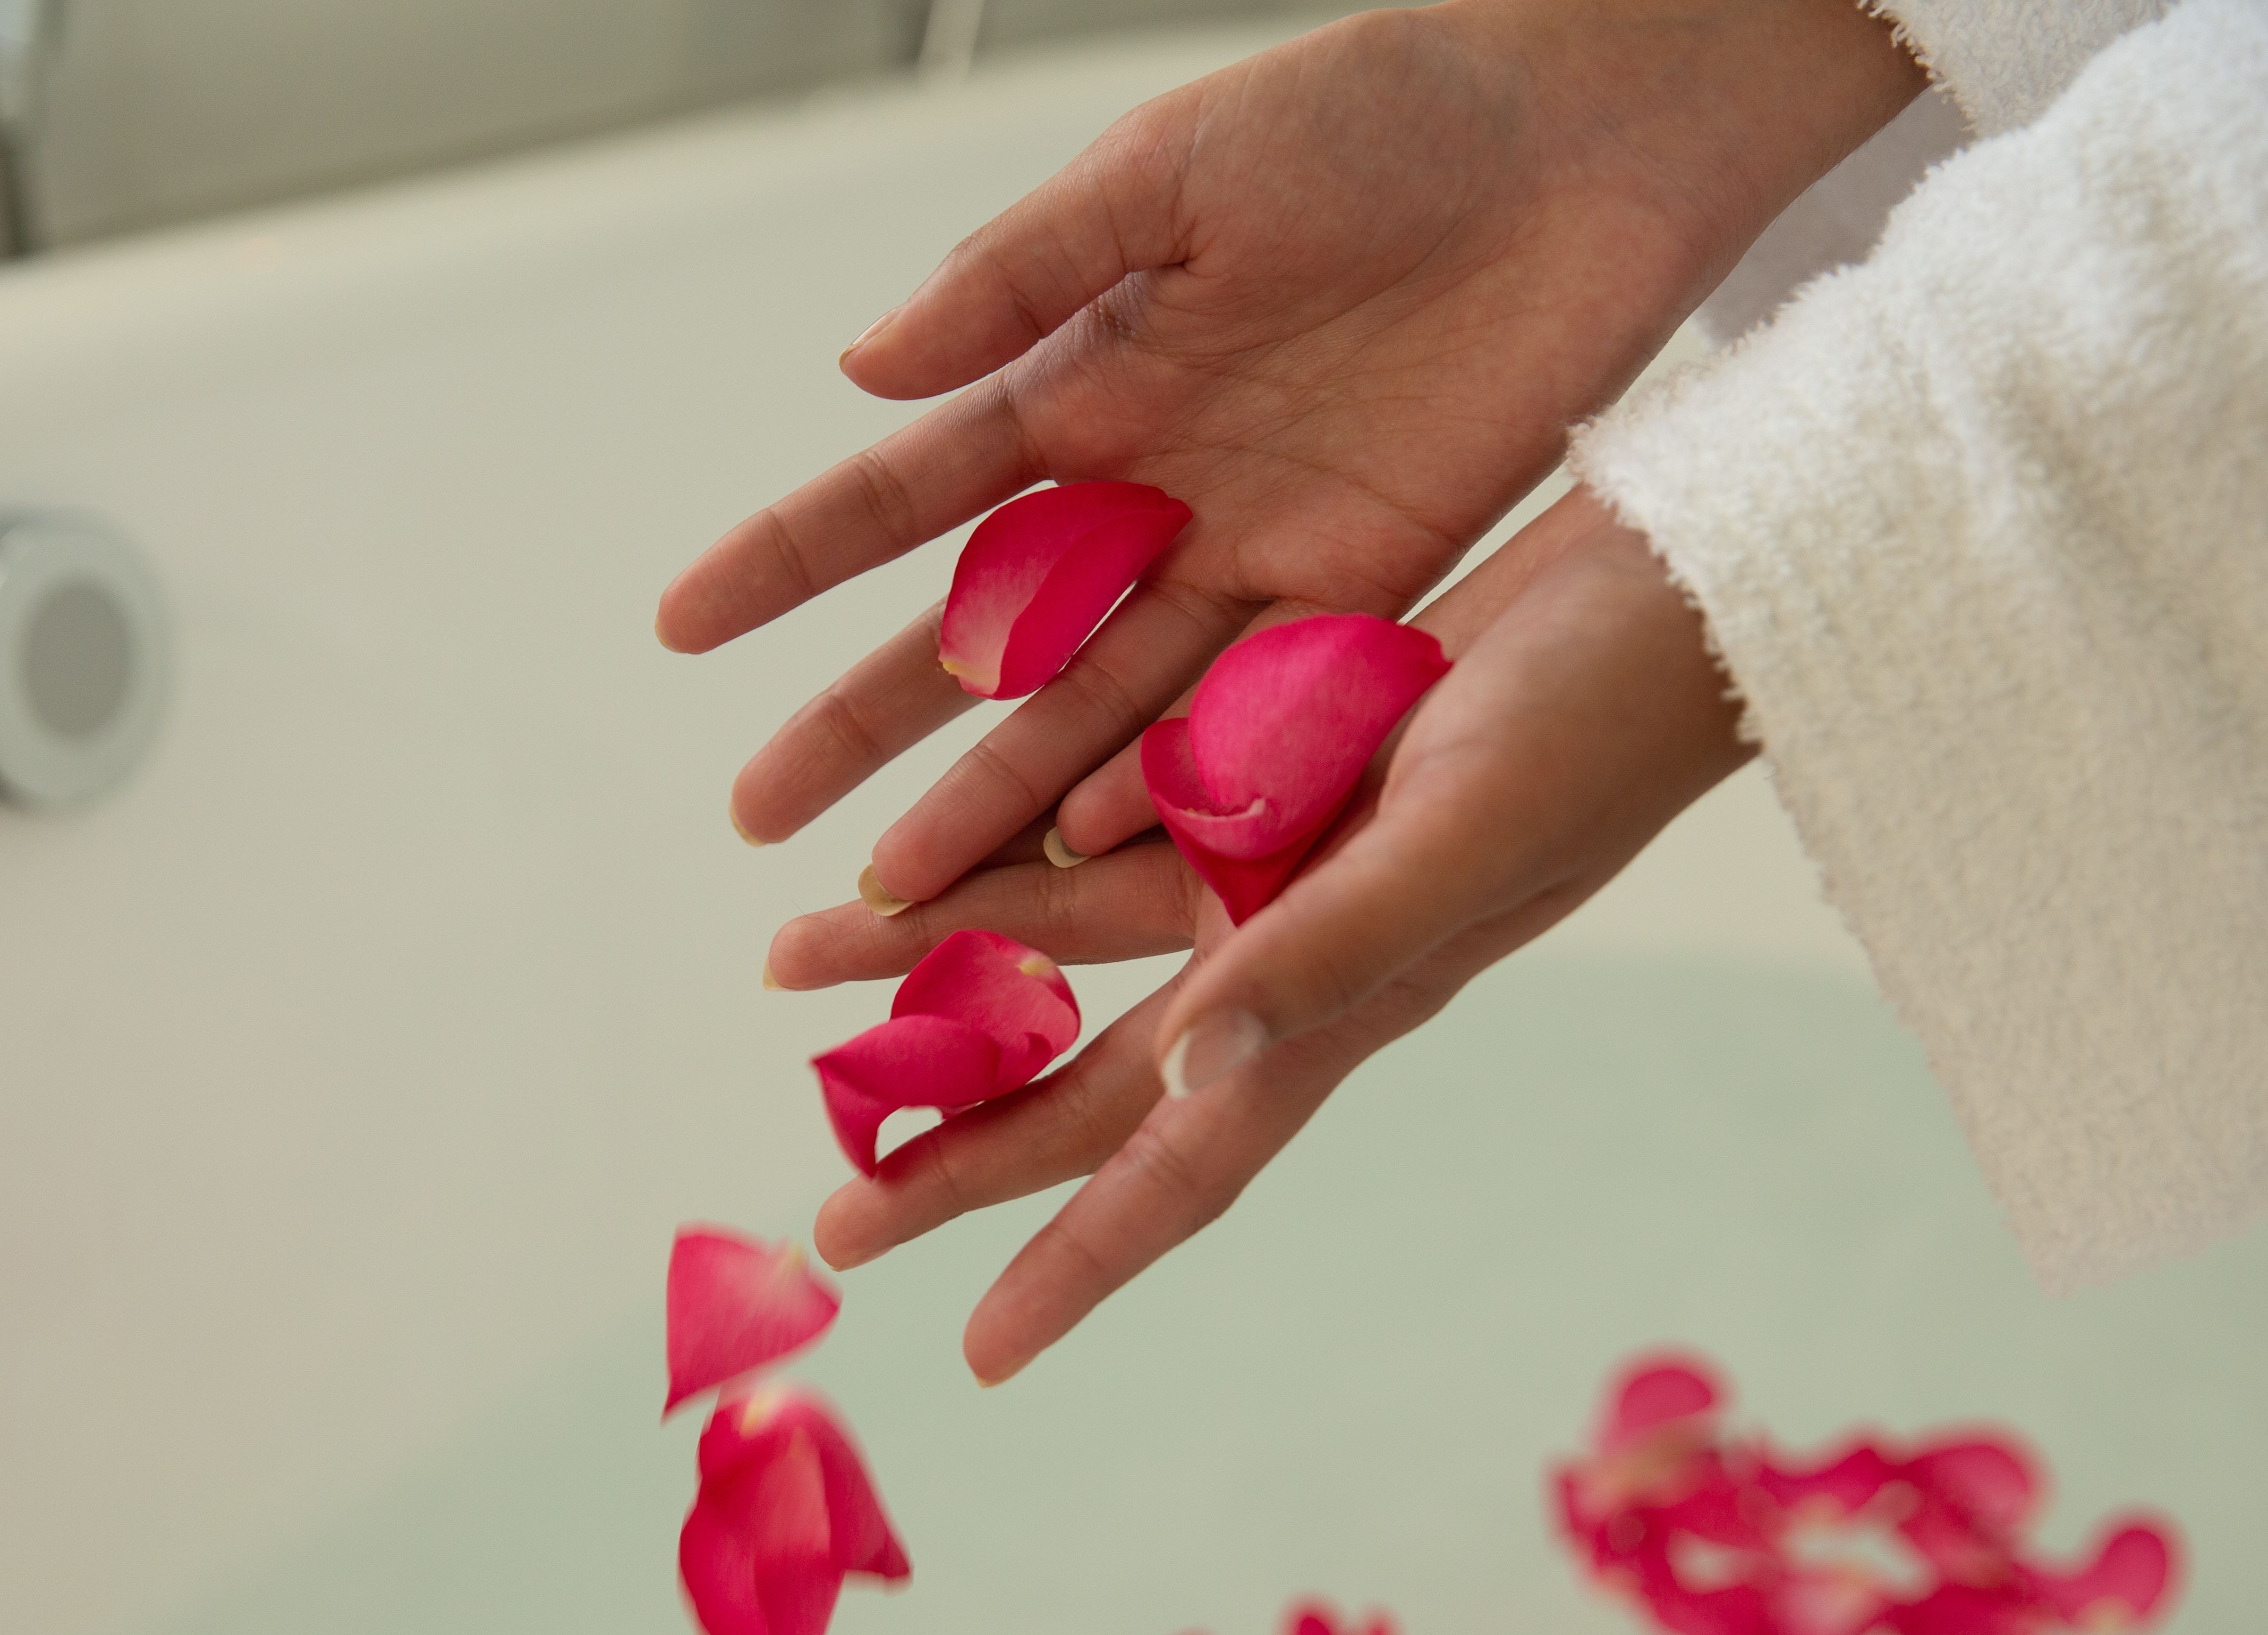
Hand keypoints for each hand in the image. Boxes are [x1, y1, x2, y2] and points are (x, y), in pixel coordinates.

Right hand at [661, 0, 1914, 903]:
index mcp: (1081, 378)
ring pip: (1088, 706)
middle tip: (762, 820)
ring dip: (993, 797)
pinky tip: (1081, 855)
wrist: (1585, 141)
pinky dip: (1158, 783)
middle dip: (863, 726)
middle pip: (974, 636)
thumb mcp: (1169, 170)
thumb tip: (859, 371)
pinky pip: (1234, 712)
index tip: (682, 626)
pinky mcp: (1355, 597)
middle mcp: (1144, 490)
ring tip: (897, 886)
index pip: (903, 491)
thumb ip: (1018, 271)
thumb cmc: (1377, 114)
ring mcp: (1242, 557)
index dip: (790, 559)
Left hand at [762, 495, 1751, 1381]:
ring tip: (795, 961)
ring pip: (1066, 935)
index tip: (974, 1355)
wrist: (1683, 580)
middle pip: (1094, 1080)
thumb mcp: (1465, 838)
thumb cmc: (1608, 721)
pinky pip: (1111, 811)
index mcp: (1341, 1004)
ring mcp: (1275, 852)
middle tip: (831, 1209)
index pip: (1184, 1167)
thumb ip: (1332, 952)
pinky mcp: (1269, 752)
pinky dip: (1013, 831)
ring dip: (940, 957)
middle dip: (962, 1143)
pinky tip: (918, 836)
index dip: (1082, 1265)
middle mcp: (1291, 949)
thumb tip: (1192, 1064)